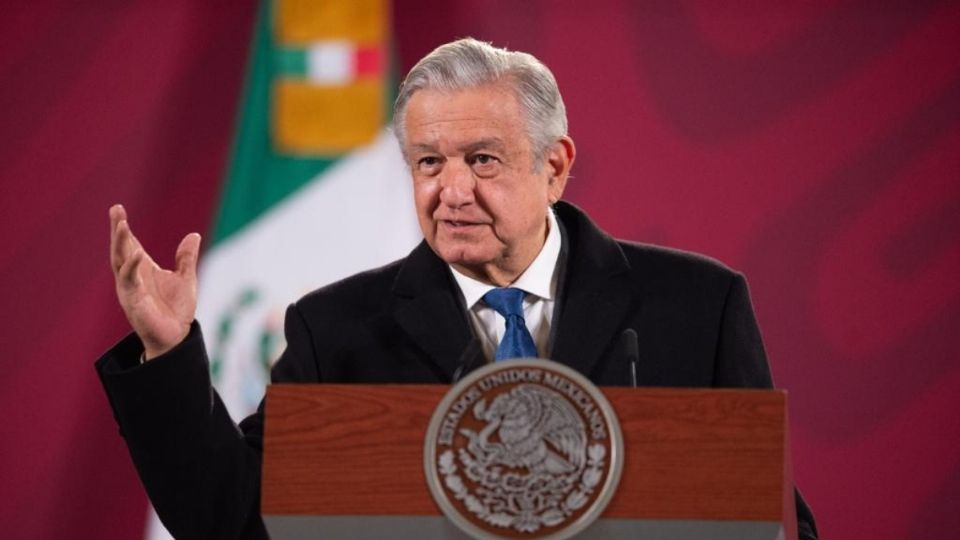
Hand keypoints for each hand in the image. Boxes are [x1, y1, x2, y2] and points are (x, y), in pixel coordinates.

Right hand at [109, 204, 200, 359]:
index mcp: (143, 270)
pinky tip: (136, 253)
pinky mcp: (133, 300)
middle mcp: (132, 277)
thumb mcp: (185, 278)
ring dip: (120, 243)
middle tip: (116, 210)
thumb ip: (186, 258)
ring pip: (119, 261)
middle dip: (117, 230)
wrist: (176, 337)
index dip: (123, 228)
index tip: (117, 208)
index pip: (130, 244)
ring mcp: (130, 288)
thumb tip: (193, 235)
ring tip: (122, 224)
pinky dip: (131, 266)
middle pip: (120, 249)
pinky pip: (129, 280)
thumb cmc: (176, 310)